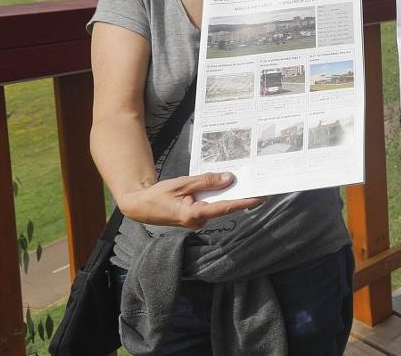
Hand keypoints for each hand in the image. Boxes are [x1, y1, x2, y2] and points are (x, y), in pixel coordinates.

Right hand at [118, 172, 264, 228]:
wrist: (140, 206)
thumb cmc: (158, 195)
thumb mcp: (182, 183)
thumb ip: (205, 181)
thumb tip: (228, 178)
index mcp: (194, 214)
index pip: (225, 207)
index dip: (245, 202)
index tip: (261, 197)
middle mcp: (198, 221)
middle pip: (224, 206)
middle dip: (240, 195)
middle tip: (258, 183)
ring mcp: (197, 221)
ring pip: (218, 205)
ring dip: (228, 194)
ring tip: (244, 181)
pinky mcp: (195, 218)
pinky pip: (211, 205)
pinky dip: (217, 196)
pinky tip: (223, 185)